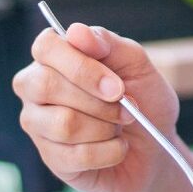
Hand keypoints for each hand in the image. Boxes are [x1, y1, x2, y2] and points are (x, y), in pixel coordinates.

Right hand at [12, 24, 179, 191]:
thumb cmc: (142, 97)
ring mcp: (39, 125)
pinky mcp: (52, 159)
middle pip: (46, 86)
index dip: (81, 66)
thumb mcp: (136, 63)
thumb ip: (107, 42)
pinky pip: (76, 156)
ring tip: (121, 126)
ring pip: (63, 124)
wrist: (156, 144)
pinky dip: (110, 152)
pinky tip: (117, 147)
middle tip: (127, 107)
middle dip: (97, 101)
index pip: (45, 47)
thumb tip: (76, 32)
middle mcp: (36, 88)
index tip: (116, 86)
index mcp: (54, 57)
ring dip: (106, 127)